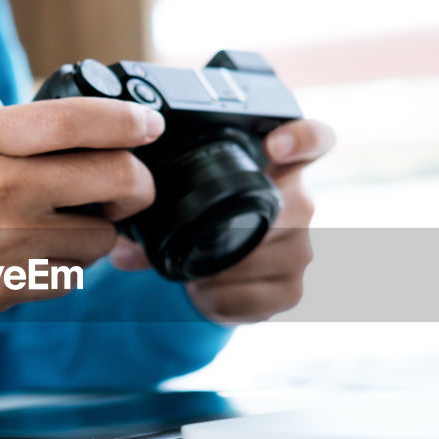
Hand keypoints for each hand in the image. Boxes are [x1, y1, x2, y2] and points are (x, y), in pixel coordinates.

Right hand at [0, 70, 163, 337]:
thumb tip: (7, 91)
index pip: (77, 122)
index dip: (127, 120)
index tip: (149, 124)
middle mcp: (4, 188)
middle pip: (112, 179)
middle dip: (137, 180)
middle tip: (132, 182)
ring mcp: (10, 242)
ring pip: (99, 235)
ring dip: (101, 227)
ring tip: (80, 220)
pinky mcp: (9, 286)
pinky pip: (69, 275)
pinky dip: (69, 264)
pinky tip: (50, 253)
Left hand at [110, 118, 334, 324]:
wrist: (223, 274)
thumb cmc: (210, 222)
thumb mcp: (184, 202)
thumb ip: (154, 213)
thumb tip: (123, 249)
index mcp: (280, 168)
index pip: (315, 141)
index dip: (301, 139)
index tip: (275, 146)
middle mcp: (302, 206)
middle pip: (290, 208)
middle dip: (237, 227)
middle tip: (202, 238)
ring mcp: (301, 251)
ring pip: (266, 258)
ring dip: (220, 270)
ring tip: (195, 271)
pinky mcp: (292, 291)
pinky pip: (255, 299)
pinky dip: (221, 300)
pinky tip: (205, 293)